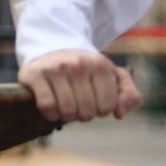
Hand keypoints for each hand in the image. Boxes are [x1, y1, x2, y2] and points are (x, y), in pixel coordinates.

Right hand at [19, 47, 141, 125]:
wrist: (51, 49)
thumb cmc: (86, 70)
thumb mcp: (112, 76)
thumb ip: (129, 94)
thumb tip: (119, 114)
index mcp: (100, 64)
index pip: (107, 106)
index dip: (101, 110)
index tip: (95, 102)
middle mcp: (79, 64)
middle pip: (87, 111)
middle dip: (84, 115)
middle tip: (79, 106)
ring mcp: (56, 68)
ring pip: (67, 110)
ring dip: (67, 117)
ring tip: (67, 108)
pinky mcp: (36, 74)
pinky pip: (47, 106)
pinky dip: (51, 115)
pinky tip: (53, 110)